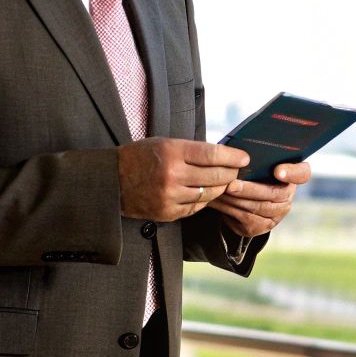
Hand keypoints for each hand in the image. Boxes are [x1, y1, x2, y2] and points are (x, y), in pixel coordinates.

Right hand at [118, 138, 248, 221]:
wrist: (111, 181)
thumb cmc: (140, 157)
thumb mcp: (164, 143)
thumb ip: (192, 149)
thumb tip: (225, 154)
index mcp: (171, 151)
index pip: (212, 154)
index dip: (233, 157)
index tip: (244, 158)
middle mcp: (172, 174)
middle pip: (216, 176)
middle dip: (231, 173)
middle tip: (237, 171)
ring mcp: (170, 196)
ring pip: (209, 194)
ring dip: (220, 188)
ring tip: (223, 181)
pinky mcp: (168, 213)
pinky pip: (197, 207)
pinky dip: (204, 200)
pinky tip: (204, 192)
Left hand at [208, 161, 310, 237]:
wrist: (238, 196)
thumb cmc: (247, 171)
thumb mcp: (253, 161)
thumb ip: (255, 156)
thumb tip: (238, 149)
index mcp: (292, 175)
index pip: (302, 173)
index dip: (292, 173)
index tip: (277, 171)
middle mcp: (288, 196)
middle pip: (276, 194)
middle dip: (251, 189)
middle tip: (232, 184)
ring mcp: (278, 213)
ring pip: (260, 208)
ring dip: (238, 200)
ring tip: (222, 191)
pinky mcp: (264, 226)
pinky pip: (248, 219)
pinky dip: (231, 209)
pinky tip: (219, 201)